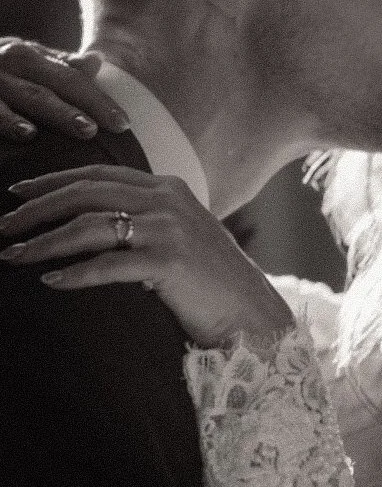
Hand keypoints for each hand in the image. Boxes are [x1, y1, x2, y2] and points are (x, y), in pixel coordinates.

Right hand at [0, 38, 129, 139]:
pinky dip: (6, 121)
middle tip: (100, 129)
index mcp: (28, 55)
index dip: (98, 100)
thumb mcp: (26, 60)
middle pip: (50, 88)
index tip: (124, 124)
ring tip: (75, 130)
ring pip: (21, 98)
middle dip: (76, 109)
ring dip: (49, 115)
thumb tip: (95, 62)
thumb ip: (59, 66)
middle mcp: (7, 63)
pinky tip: (24, 134)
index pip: (71, 78)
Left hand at [0, 164, 294, 348]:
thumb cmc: (211, 283)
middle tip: (2, 224)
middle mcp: (168, 200)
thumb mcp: (180, 237)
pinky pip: (109, 264)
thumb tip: (98, 223)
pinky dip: (75, 273)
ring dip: (44, 241)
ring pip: (91, 225)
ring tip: (12, 256)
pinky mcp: (171, 262)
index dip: (53, 180)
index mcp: (168, 188)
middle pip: (87, 192)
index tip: (17, 191)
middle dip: (37, 207)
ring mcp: (170, 229)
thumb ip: (147, 220)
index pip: (98, 173)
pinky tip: (50, 282)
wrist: (252, 313)